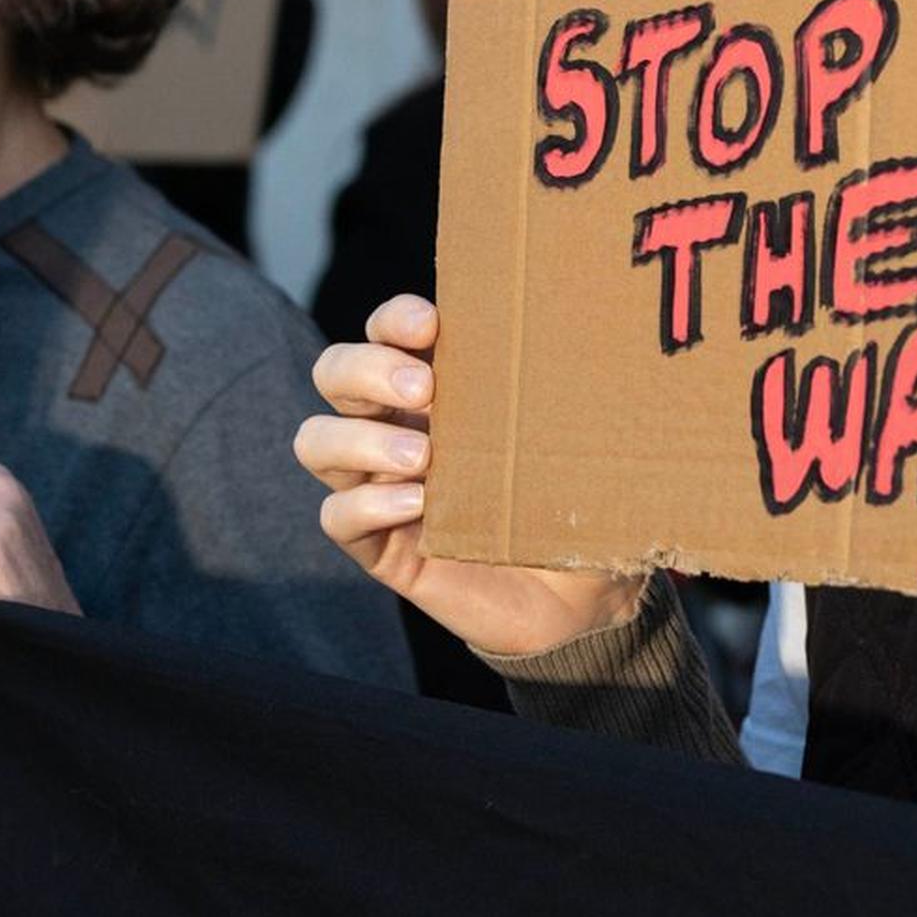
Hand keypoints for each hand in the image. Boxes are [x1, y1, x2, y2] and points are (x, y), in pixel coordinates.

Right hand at [295, 294, 640, 656]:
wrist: (582, 598)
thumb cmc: (575, 501)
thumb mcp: (576, 443)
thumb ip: (568, 398)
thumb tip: (599, 346)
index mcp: (437, 388)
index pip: (386, 331)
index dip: (394, 318)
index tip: (433, 324)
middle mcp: (395, 427)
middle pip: (334, 372)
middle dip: (367, 368)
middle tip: (426, 389)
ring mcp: (381, 486)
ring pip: (317, 440)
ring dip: (361, 438)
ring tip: (423, 457)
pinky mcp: (381, 547)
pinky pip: (337, 516)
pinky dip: (367, 504)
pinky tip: (419, 506)